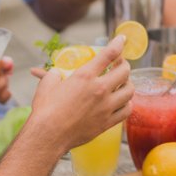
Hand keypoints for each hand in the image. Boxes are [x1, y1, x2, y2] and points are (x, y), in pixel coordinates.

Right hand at [29, 37, 134, 151]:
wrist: (48, 135)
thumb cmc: (45, 110)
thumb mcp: (47, 84)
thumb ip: (54, 74)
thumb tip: (56, 72)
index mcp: (85, 76)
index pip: (109, 54)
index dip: (118, 44)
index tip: (122, 40)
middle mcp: (99, 89)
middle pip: (125, 71)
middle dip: (124, 65)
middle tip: (120, 65)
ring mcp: (106, 107)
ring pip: (129, 91)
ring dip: (128, 84)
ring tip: (122, 83)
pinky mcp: (107, 122)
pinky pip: (127, 110)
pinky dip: (127, 104)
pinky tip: (122, 102)